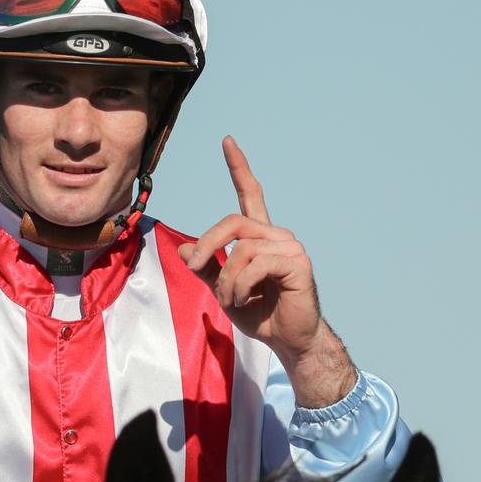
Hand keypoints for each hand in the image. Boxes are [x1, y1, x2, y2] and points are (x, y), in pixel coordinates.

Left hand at [178, 136, 357, 407]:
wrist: (290, 341)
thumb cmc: (261, 315)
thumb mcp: (224, 291)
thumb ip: (206, 268)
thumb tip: (183, 248)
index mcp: (261, 238)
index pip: (250, 194)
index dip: (239, 167)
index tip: (228, 141)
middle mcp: (277, 235)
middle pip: (232, 221)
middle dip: (207, 243)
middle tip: (196, 265)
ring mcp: (290, 246)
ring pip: (241, 248)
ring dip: (225, 278)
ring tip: (230, 299)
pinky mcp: (297, 262)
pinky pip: (254, 264)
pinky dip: (239, 285)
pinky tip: (243, 301)